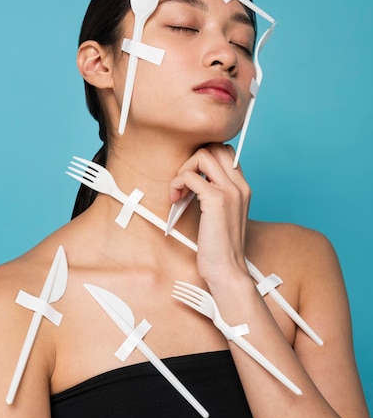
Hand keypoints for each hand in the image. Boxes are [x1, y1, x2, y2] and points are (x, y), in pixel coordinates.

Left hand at [169, 144, 250, 283]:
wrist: (227, 271)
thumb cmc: (221, 248)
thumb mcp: (223, 215)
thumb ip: (216, 194)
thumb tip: (195, 180)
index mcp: (243, 187)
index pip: (225, 152)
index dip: (204, 160)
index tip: (192, 180)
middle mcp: (240, 185)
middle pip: (215, 147)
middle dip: (193, 159)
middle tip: (185, 183)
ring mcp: (230, 191)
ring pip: (203, 154)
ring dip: (184, 169)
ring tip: (180, 191)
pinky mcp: (216, 200)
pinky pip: (190, 176)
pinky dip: (177, 184)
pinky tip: (176, 200)